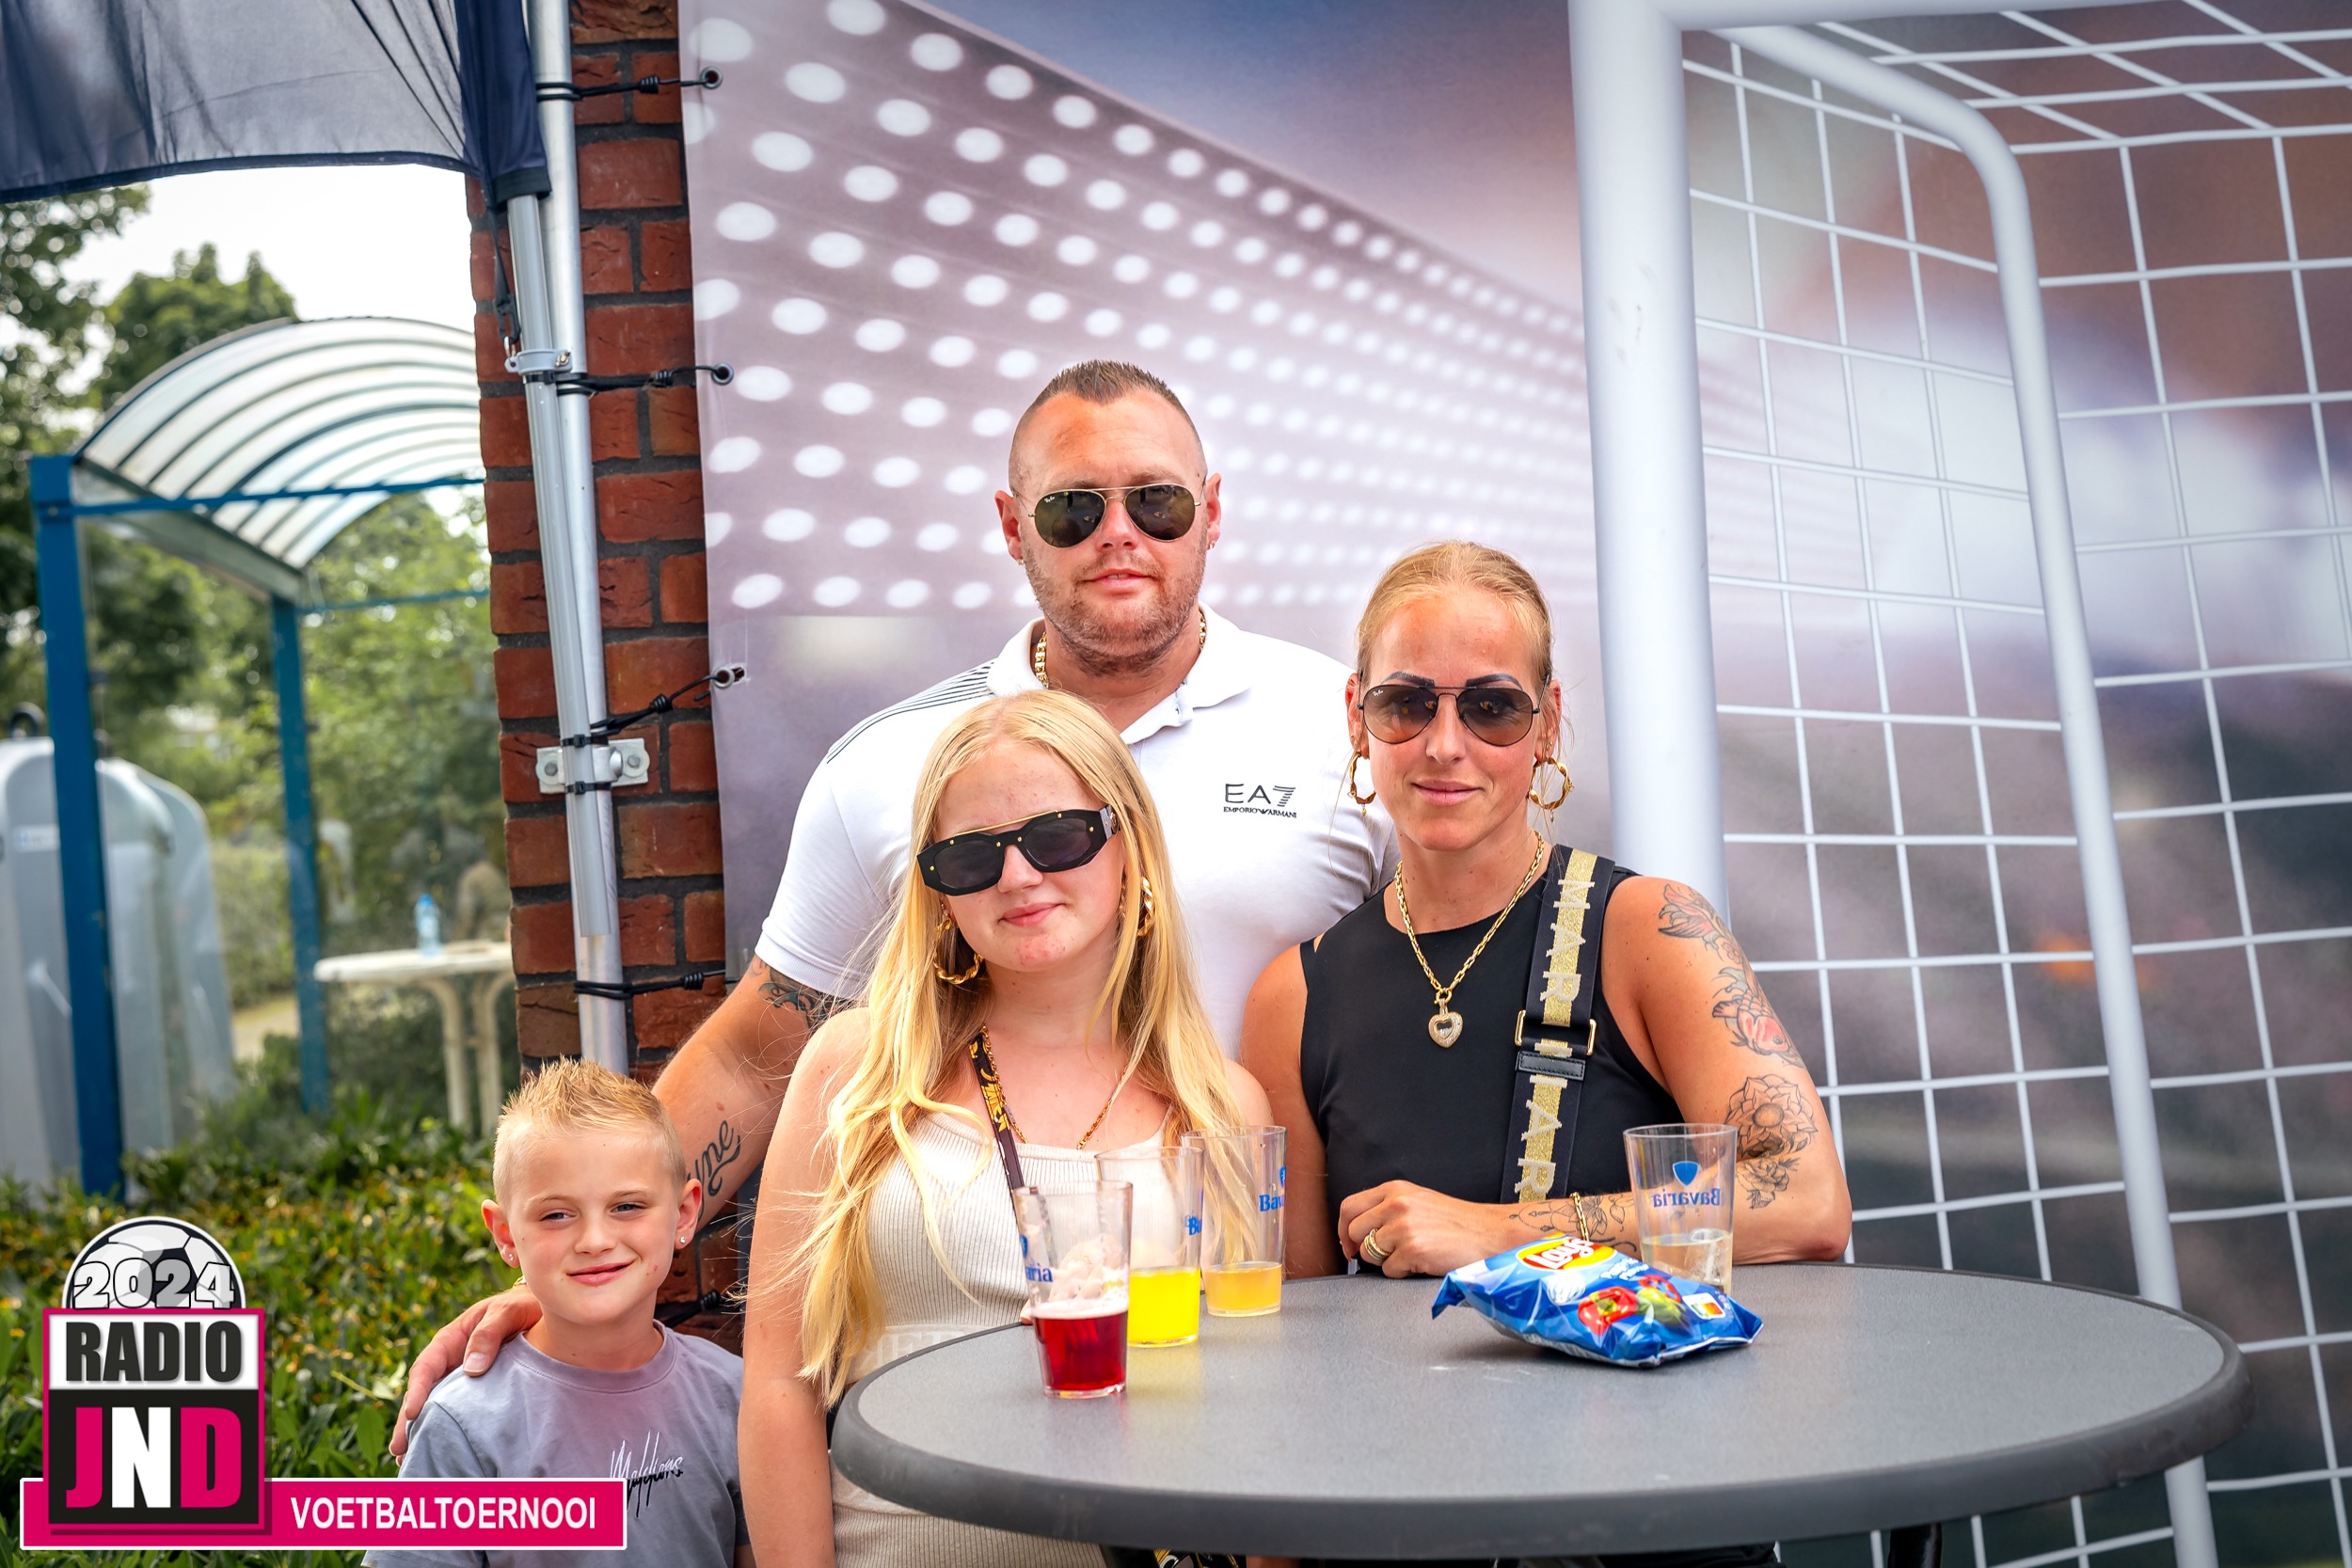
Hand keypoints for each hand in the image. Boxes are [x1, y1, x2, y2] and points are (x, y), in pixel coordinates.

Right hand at [389, 1281, 542, 1455]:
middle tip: (399, 1449)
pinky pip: (457, 1410)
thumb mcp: (506, 1312)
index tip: (413, 1413)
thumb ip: (489, 1333)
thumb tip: (471, 1369)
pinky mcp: (476, 1390)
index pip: (426, 1367)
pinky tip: (442, 1450)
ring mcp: (461, 1377)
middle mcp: (450, 1361)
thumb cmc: (522, 1306)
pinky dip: (446, 1429)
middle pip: (423, 1393)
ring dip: (422, 1430)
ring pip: (436, 1406)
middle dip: (408, 1421)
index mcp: (451, 1339)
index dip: (417, 1390)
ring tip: (411, 1459)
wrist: (544, 1309)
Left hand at [1335, 1181, 1510, 1278]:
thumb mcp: (1418, 1200)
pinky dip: (1402, 1272)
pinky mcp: (1413, 1250)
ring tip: (1411, 1255)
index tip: (1349, 1244)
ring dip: (1386, 1261)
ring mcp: (1404, 1227)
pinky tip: (1422, 1263)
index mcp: (1395, 1189)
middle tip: (1383, 1255)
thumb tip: (1358, 1230)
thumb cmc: (1457, 1222)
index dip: (1344, 1229)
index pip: (1349, 1206)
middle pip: (1354, 1231)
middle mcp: (1396, 1204)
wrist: (1490, 1233)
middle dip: (1363, 1248)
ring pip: (1369, 1254)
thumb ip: (1388, 1208)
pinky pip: (1389, 1270)